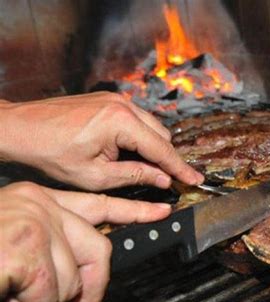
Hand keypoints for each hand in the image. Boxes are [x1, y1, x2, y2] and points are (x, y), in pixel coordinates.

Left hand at [0, 92, 202, 190]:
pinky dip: (139, 137)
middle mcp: (123, 105)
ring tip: (141, 168)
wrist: (20, 128)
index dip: (181, 168)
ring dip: (152, 148)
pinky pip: (137, 119)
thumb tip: (163, 179)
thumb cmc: (50, 152)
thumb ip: (136, 175)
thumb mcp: (96, 175)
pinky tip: (127, 151)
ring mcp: (116, 99)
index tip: (196, 179)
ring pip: (151, 126)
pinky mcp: (108, 100)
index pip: (162, 149)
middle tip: (167, 180)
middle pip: (162, 135)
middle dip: (166, 158)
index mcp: (121, 122)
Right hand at [0, 182, 170, 301]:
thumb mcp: (15, 240)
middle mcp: (41, 205)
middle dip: (91, 287)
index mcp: (39, 200)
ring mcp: (37, 223)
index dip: (135, 211)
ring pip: (74, 280)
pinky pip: (51, 294)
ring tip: (12, 295)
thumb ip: (52, 245)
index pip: (101, 204)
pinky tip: (6, 296)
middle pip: (101, 248)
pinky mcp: (27, 246)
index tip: (161, 212)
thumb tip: (76, 273)